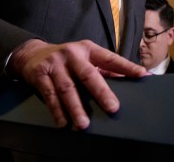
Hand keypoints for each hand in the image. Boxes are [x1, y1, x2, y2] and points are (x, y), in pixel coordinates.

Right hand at [8, 39, 147, 129]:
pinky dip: (57, 110)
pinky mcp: (40, 74)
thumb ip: (104, 68)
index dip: (126, 66)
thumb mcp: (85, 58)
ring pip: (67, 88)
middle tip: (113, 108)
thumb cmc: (66, 59)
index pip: (110, 58)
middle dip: (101, 92)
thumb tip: (131, 77)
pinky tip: (63, 122)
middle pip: (88, 74)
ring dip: (76, 107)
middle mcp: (72, 54)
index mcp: (88, 49)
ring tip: (84, 124)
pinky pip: (50, 94)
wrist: (31, 53)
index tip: (142, 75)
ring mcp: (55, 64)